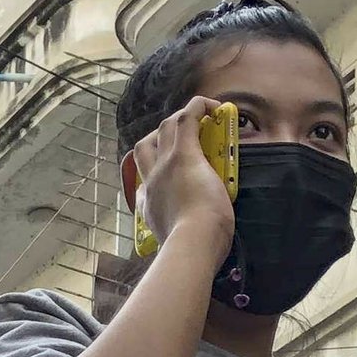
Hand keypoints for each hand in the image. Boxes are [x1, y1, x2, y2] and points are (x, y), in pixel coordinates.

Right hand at [127, 95, 235, 262]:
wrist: (192, 246)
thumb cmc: (194, 250)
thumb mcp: (179, 242)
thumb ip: (181, 235)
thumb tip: (198, 240)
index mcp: (148, 205)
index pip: (143, 180)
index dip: (154, 171)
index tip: (170, 175)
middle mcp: (151, 182)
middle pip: (146, 145)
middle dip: (161, 136)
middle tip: (182, 138)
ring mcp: (165, 166)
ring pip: (164, 127)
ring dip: (181, 119)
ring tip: (201, 120)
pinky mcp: (184, 155)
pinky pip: (187, 118)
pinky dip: (199, 107)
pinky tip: (213, 106)